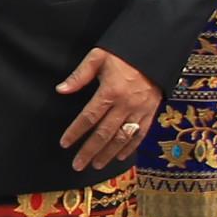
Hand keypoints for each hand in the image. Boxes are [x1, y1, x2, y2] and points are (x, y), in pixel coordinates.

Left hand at [54, 43, 159, 172]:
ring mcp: (140, 110)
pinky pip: (140, 135)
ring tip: (96, 165)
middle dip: (89, 151)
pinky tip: (120, 157)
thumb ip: (80, 75)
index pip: (89, 117)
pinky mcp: (151, 112)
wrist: (155, 51)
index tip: (64, 143)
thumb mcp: (98, 57)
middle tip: (77, 165)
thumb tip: (61, 89)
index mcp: (110, 91)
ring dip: (108, 154)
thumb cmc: (123, 53)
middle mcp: (125, 104)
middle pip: (104, 133)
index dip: (75, 132)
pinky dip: (130, 148)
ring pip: (122, 138)